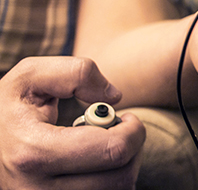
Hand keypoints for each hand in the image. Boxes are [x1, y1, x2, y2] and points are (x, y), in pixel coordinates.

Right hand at [0, 57, 145, 189]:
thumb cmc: (11, 108)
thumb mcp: (31, 77)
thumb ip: (77, 72)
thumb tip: (115, 97)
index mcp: (32, 152)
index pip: (113, 150)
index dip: (133, 130)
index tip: (128, 117)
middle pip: (120, 177)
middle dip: (132, 148)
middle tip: (120, 131)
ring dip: (123, 167)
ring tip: (106, 146)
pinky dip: (110, 182)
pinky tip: (97, 165)